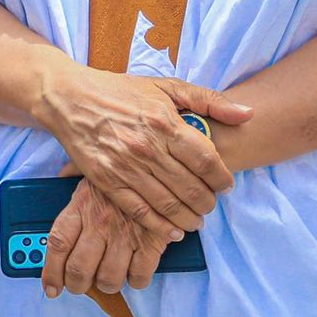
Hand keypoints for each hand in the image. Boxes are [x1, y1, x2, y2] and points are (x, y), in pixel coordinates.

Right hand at [33, 63, 251, 236]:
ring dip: (189, 218)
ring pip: (168, 204)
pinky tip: (173, 231)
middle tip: (212, 205)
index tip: (226, 185)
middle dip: (208, 202)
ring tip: (197, 220)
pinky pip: (140, 211)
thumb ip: (208, 100)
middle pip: (190, 187)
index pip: (206, 160)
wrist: (68, 98)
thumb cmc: (118, 90)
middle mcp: (147, 147)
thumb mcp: (164, 86)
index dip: (222, 178)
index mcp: (164, 121)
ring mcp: (125, 166)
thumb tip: (248, 113)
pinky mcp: (106, 181)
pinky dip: (160, 226)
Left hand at [42, 178, 173, 297]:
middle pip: (79, 269)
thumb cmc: (123, 169)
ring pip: (108, 278)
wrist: (164, 163)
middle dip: (77, 285)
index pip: (58, 244)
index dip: (51, 272)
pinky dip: (135, 281)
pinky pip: (139, 276)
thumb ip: (73, 174)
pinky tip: (134, 272)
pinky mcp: (151, 242)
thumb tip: (61, 175)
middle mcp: (99, 222)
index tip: (51, 288)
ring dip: (106, 285)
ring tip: (108, 278)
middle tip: (79, 286)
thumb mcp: (95, 166)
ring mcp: (125, 234)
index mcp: (81, 204)